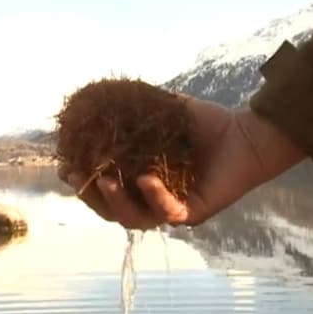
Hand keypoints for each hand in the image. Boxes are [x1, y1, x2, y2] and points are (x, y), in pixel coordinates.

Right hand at [59, 95, 305, 229]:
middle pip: (111, 209)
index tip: (65, 164)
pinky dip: (155, 197)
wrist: (247, 133)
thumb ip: (133, 108)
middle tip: (76, 176)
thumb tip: (97, 95)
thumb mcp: (162, 111)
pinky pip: (169, 213)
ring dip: (116, 202)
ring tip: (107, 182)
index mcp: (139, 179)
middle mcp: (152, 199)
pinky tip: (147, 179)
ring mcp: (172, 209)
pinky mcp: (194, 212)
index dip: (82, 179)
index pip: (103, 187)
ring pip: (135, 218)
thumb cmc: (206, 124)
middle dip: (90, 195)